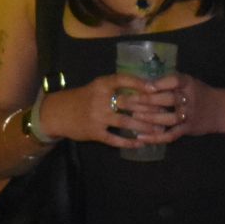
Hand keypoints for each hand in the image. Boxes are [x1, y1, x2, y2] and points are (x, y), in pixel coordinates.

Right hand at [39, 73, 166, 148]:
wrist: (58, 113)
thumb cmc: (83, 98)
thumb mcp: (97, 87)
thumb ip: (116, 87)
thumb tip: (144, 87)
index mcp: (101, 85)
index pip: (123, 80)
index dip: (140, 83)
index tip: (156, 87)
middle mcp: (100, 99)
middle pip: (130, 103)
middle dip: (150, 109)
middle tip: (166, 112)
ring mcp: (97, 117)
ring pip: (126, 122)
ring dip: (145, 127)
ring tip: (159, 130)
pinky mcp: (95, 132)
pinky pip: (115, 139)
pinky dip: (129, 142)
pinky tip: (141, 143)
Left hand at [127, 73, 224, 145]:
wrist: (220, 110)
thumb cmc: (198, 94)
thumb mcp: (188, 83)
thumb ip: (169, 82)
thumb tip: (141, 82)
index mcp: (188, 83)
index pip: (175, 80)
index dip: (160, 83)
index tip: (144, 85)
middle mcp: (190, 99)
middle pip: (168, 99)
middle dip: (146, 100)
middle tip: (127, 100)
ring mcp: (189, 115)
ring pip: (169, 118)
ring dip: (150, 118)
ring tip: (133, 115)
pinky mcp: (187, 129)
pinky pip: (171, 135)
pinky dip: (155, 137)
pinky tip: (141, 137)